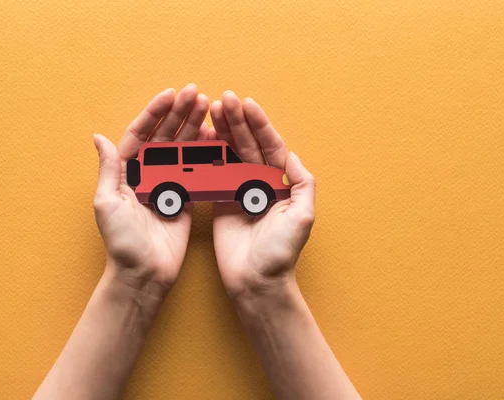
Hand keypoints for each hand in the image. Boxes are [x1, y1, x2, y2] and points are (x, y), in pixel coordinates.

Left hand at [93, 84, 208, 295]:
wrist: (145, 273)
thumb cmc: (122, 241)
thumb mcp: (108, 203)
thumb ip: (109, 169)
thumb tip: (99, 136)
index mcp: (127, 172)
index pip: (140, 134)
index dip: (154, 113)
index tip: (169, 95)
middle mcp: (148, 174)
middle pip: (165, 136)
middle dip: (179, 114)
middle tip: (195, 94)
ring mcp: (168, 184)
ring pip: (183, 148)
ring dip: (194, 127)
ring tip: (208, 106)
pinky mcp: (186, 197)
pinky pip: (197, 169)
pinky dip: (206, 152)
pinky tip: (214, 135)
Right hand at [209, 91, 315, 297]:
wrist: (256, 282)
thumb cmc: (281, 253)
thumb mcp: (302, 217)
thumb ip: (301, 184)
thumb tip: (292, 156)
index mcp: (280, 182)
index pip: (270, 146)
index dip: (259, 125)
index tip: (246, 104)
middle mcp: (260, 182)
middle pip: (248, 145)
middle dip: (237, 121)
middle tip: (224, 100)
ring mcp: (239, 190)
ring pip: (229, 153)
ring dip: (222, 131)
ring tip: (211, 110)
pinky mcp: (221, 201)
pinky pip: (213, 172)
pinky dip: (207, 154)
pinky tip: (201, 136)